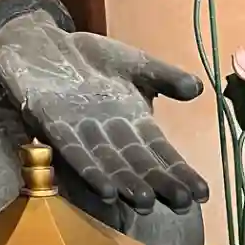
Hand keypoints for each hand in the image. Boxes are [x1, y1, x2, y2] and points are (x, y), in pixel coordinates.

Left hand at [0, 12, 209, 214]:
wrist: (42, 41)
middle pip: (136, 163)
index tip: (202, 193)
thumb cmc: (92, 58)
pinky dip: (89, 170)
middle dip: (157, 184)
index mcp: (133, 121)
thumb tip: (198, 90)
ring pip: (107, 164)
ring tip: (145, 203)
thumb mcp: (135, 63)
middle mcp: (109, 133)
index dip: (179, 171)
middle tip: (179, 204)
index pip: (160, 151)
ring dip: (125, 184)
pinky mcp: (51, 124)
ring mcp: (81, 131)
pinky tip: (105, 190)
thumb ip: (164, 76)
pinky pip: (72, 151)